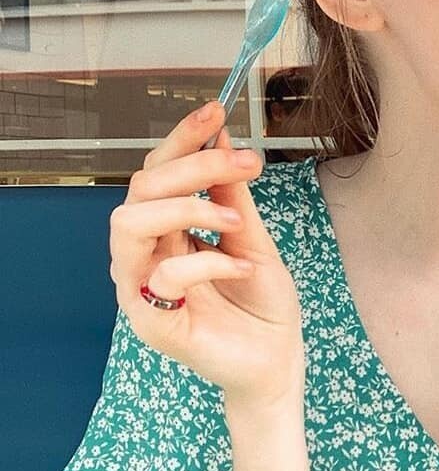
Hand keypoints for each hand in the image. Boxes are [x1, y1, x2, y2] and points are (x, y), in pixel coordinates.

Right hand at [109, 101, 305, 409]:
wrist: (277, 359)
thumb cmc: (262, 302)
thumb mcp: (252, 237)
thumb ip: (232, 194)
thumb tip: (222, 137)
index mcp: (167, 230)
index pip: (157, 172)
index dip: (182, 139)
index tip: (215, 111)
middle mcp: (145, 253)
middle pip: (140, 188)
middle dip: (194, 166)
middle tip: (247, 164)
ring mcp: (141, 288)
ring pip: (130, 224)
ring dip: (188, 208)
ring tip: (237, 220)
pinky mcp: (152, 321)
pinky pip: (162, 275)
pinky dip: (209, 263)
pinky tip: (243, 269)